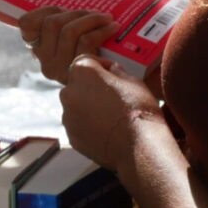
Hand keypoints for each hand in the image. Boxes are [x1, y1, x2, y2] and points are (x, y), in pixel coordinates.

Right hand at [0, 7, 119, 82]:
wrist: (113, 87)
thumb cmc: (90, 53)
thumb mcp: (69, 38)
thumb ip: (47, 23)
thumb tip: (0, 12)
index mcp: (38, 50)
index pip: (26, 24)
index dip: (44, 12)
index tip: (62, 10)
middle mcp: (45, 62)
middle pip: (52, 23)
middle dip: (76, 13)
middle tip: (95, 13)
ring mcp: (61, 68)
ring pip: (69, 30)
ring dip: (91, 19)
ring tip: (106, 18)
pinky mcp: (79, 71)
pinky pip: (85, 41)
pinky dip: (101, 30)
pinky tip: (111, 28)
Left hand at [59, 55, 162, 171]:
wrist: (139, 147)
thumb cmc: (138, 110)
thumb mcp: (134, 81)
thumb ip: (118, 72)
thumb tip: (112, 70)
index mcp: (82, 72)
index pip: (87, 61)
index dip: (101, 66)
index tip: (113, 73)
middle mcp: (68, 92)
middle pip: (78, 84)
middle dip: (92, 87)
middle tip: (112, 97)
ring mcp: (67, 116)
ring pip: (76, 106)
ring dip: (88, 107)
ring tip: (110, 117)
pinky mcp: (71, 135)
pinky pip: (78, 125)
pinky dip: (88, 125)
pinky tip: (106, 130)